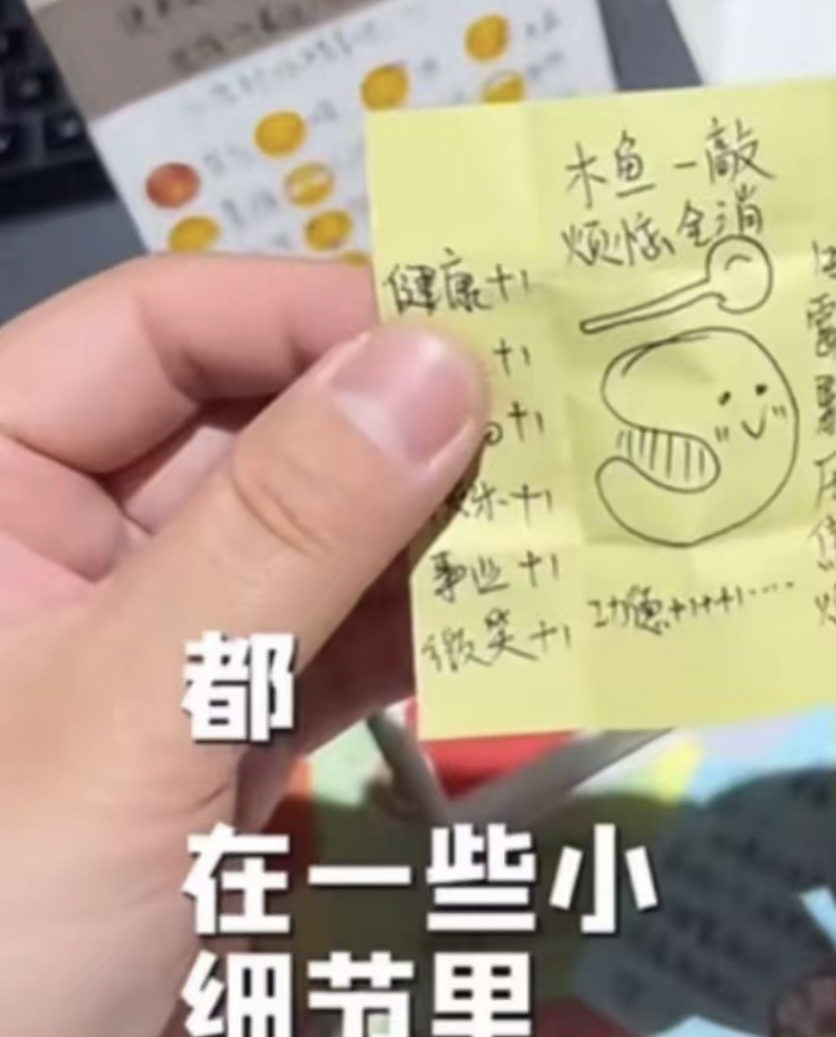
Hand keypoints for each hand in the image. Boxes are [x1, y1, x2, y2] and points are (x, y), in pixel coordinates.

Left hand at [0, 257, 485, 1036]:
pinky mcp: (225, 723)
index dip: (314, 314)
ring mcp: (162, 635)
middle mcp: (77, 535)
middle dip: (403, 430)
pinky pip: (339, 639)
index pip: (163, 329)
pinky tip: (510, 619)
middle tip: (555, 428)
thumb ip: (286, 532)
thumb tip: (439, 362)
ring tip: (558, 521)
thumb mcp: (131, 713)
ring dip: (433, 533)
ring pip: (319, 534)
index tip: (472, 338)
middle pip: (260, 425)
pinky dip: (423, 630)